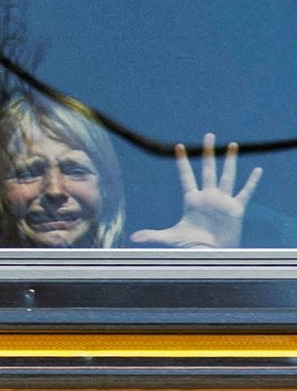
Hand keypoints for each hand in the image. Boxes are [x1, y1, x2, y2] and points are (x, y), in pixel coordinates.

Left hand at [130, 133, 261, 247]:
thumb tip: (132, 238)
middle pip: (208, 169)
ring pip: (227, 175)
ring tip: (232, 144)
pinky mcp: (236, 209)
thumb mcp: (170, 238)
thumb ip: (152, 235)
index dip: (182, 162)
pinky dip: (252, 182)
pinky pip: (245, 192)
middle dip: (208, 152)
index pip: (186, 175)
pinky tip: (257, 170)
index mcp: (191, 199)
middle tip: (209, 135)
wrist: (209, 255)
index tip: (179, 146)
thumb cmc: (190, 247)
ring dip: (230, 160)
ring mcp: (222, 201)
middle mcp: (207, 196)